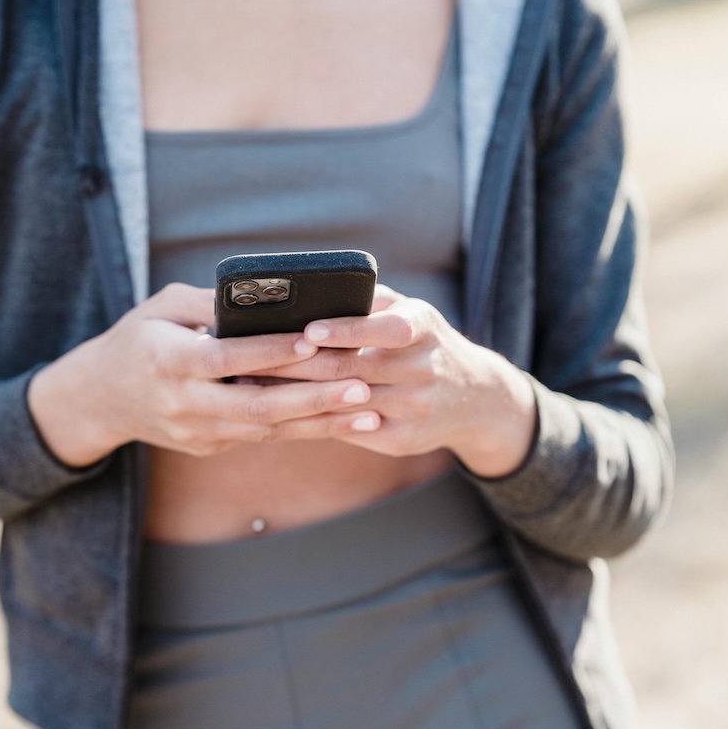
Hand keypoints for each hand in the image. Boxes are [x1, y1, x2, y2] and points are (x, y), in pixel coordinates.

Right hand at [27, 284, 379, 465]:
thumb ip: (211, 304)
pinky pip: (262, 436)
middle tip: (361, 386)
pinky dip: (303, 429)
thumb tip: (266, 294)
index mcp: (168, 362)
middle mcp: (184, 403)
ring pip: (267, 429)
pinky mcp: (210, 446)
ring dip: (320, 421)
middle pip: (256, 405)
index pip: (227, 358)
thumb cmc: (136, 340)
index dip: (271, 352)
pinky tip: (341, 421)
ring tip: (368, 410)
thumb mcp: (162, 307)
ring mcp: (197, 431)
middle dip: (313, 398)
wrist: (100, 399)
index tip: (313, 342)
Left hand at [244, 286, 537, 477]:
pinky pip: (349, 430)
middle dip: (299, 363)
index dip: (347, 330)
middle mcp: (424, 370)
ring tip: (252, 382)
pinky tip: (278, 412)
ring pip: (345, 403)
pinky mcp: (402, 440)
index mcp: (424, 330)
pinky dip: (312, 420)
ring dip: (295, 394)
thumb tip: (311, 288)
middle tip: (252, 355)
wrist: (475, 399)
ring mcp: (414, 409)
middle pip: (353, 368)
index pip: (387, 329)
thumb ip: (370, 300)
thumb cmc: (424, 344)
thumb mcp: (411, 313)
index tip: (308, 329)